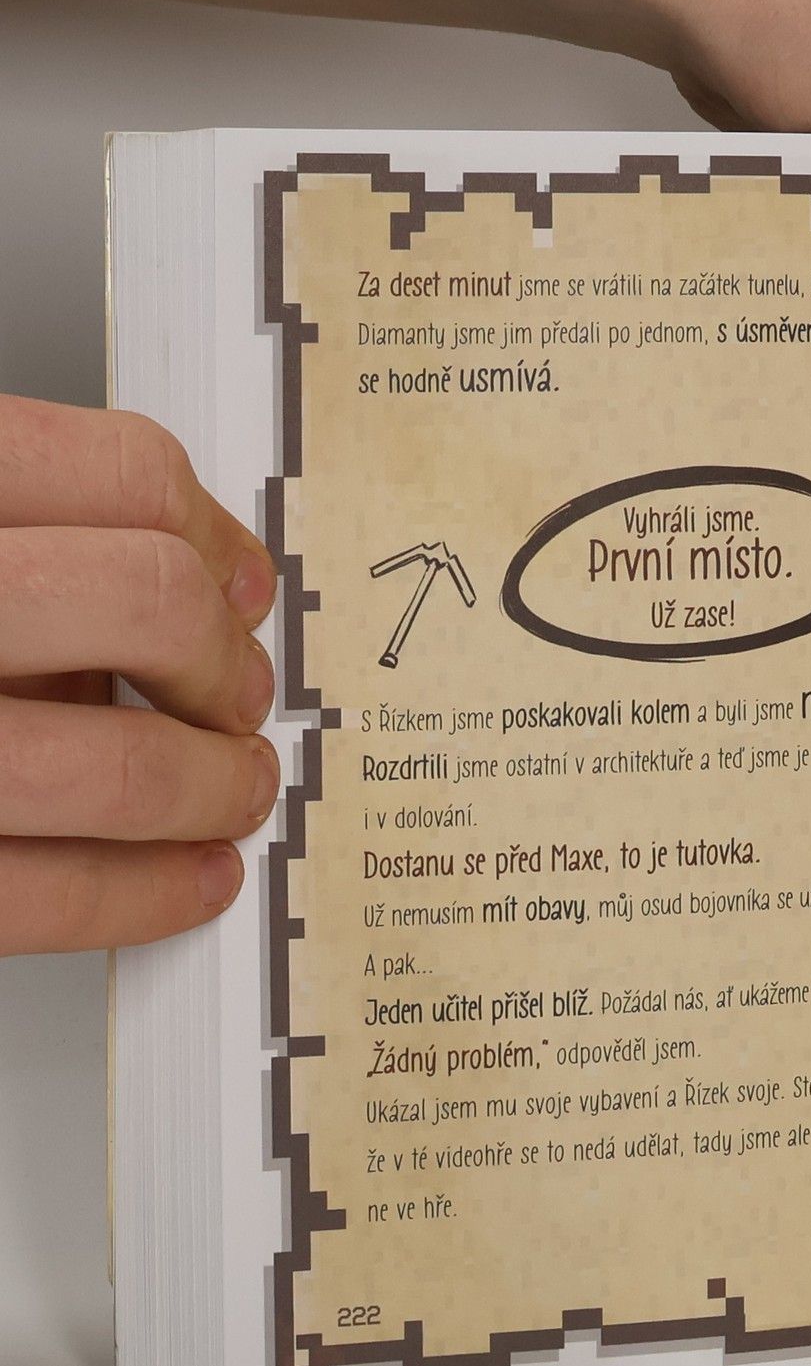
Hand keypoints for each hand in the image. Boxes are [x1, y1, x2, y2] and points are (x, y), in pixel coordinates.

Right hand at [0, 394, 278, 953]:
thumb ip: (18, 522)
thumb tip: (201, 566)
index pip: (117, 470)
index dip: (208, 532)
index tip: (233, 583)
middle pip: (148, 602)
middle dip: (224, 665)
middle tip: (233, 696)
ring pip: (116, 764)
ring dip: (211, 787)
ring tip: (229, 788)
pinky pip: (38, 895)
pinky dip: (144, 893)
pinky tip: (186, 876)